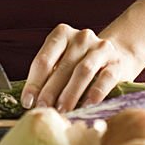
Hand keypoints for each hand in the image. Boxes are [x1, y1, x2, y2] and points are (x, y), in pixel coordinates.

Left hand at [21, 23, 141, 112]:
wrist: (116, 56)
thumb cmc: (80, 63)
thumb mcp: (62, 62)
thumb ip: (49, 76)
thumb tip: (32, 103)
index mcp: (62, 34)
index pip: (44, 60)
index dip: (34, 82)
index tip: (27, 102)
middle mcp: (81, 37)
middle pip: (62, 67)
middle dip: (50, 91)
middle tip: (43, 110)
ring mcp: (101, 48)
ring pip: (82, 71)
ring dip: (70, 94)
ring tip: (62, 111)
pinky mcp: (116, 62)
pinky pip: (105, 78)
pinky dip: (95, 93)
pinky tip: (86, 107)